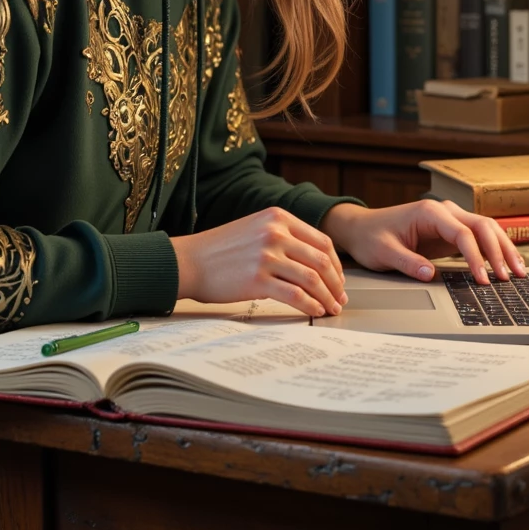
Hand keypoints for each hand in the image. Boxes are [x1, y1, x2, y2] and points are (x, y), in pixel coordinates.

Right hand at [170, 207, 348, 316]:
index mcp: (277, 217)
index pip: (321, 241)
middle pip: (321, 260)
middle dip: (336, 284)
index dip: (336, 265)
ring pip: (312, 278)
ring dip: (327, 297)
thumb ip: (282, 236)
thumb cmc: (219, 250)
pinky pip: (295, 295)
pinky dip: (310, 305)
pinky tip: (314, 312)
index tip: (338, 280)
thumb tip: (313, 261)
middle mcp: (274, 232)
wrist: (189, 261)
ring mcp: (266, 255)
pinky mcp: (257, 279)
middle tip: (339, 299)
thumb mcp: (254, 228)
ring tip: (330, 309)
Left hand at [320, 200, 527, 287]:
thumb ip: (407, 262)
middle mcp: (444, 212)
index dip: (476, 257)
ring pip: (486, 229)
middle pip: (483, 226)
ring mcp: (450, 220)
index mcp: (430, 212)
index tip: (482, 280)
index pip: (463, 233)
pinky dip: (495, 250)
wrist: (361, 228)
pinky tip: (506, 265)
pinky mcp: (451, 231)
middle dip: (500, 251)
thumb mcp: (383, 252)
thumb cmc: (371, 237)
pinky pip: (479, 238)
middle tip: (511, 277)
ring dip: (504, 249)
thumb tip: (429, 274)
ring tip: (519, 272)